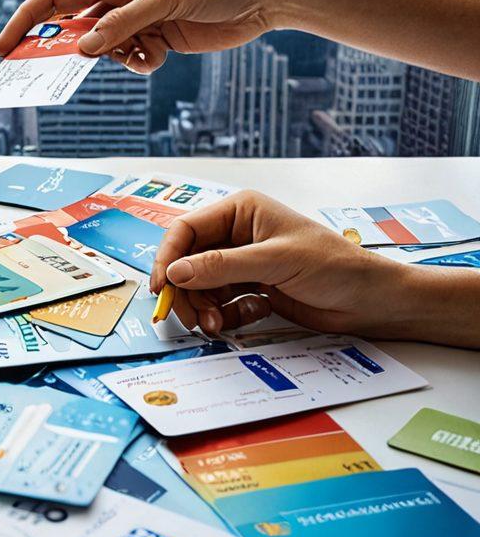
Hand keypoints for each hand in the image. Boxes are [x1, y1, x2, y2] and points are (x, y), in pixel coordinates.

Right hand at [0, 0, 194, 64]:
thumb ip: (123, 23)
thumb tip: (84, 49)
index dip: (25, 22)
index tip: (3, 48)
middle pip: (74, 29)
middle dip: (64, 51)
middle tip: (44, 75)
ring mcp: (137, 19)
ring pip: (104, 50)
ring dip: (117, 57)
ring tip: (146, 50)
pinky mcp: (157, 38)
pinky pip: (131, 60)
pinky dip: (140, 63)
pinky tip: (161, 55)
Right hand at [149, 190, 411, 336]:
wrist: (373, 301)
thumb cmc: (334, 266)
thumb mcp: (275, 262)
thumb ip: (222, 266)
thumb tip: (175, 273)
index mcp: (240, 211)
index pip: (186, 231)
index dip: (168, 258)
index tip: (162, 288)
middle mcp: (237, 234)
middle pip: (188, 262)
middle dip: (187, 291)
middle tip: (192, 319)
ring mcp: (244, 262)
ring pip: (201, 285)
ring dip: (204, 307)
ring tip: (217, 326)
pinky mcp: (252, 287)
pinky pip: (221, 301)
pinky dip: (225, 314)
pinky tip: (247, 317)